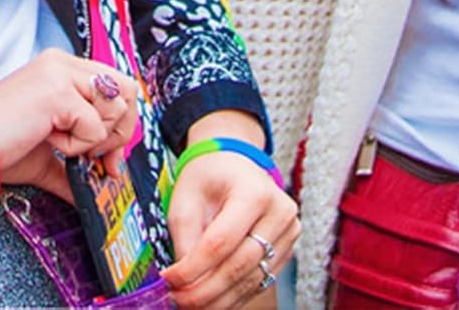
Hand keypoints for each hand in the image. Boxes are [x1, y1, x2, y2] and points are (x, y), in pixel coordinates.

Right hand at [0, 53, 138, 182]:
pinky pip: (93, 126)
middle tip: (97, 160)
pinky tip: (47, 139)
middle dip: (119, 132)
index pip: (119, 85)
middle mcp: (66, 64)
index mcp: (65, 69)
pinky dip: (77, 145)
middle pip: (127, 91)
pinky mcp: (56, 92)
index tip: (108, 158)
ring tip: (61, 142)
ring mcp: (61, 74)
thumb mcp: (47, 156)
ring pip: (115, 107)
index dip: (122, 123)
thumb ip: (76, 167)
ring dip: (95, 138)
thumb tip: (100, 187)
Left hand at [161, 155, 298, 309]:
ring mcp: (288, 233)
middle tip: (178, 299)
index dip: (193, 268)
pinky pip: (258, 282)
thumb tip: (182, 281)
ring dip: (218, 300)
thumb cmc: (209, 176)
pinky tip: (211, 300)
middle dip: (204, 291)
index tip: (170, 281)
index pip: (221, 242)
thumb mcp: (187, 197)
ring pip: (250, 281)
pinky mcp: (287, 250)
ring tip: (189, 304)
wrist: (235, 163)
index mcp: (254, 191)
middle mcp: (279, 212)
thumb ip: (185, 238)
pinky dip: (232, 297)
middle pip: (239, 266)